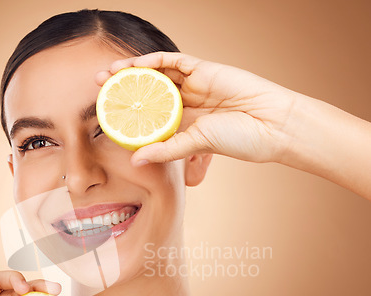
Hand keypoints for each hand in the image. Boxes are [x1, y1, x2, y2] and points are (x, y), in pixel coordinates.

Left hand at [96, 51, 298, 165]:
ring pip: (157, 73)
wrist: (273, 125)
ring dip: (132, 70)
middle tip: (97, 87)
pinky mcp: (205, 69)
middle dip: (122, 88)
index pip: (148, 115)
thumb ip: (167, 150)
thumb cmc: (240, 139)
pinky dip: (154, 60)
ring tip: (107, 73)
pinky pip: (175, 61)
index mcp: (183, 123)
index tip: (105, 114)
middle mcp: (186, 102)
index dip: (127, 112)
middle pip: (147, 91)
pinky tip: (135, 64)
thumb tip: (136, 160)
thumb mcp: (196, 145)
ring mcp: (195, 84)